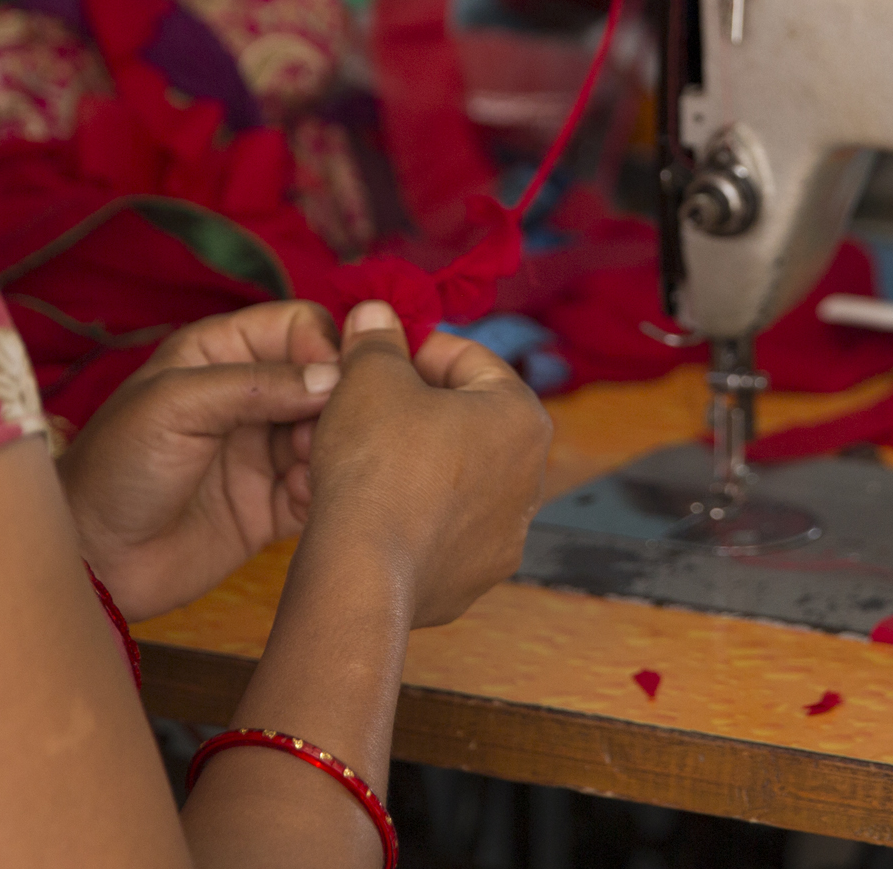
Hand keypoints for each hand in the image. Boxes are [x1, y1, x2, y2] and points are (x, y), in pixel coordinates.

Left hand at [56, 299, 342, 619]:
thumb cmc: (115, 467)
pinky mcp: (272, 505)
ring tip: (306, 466)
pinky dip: (325, 489)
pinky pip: (321, 487)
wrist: (93, 561)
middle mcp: (249, 397)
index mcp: (220, 354)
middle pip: (324, 378)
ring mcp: (263, 451)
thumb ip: (255, 385)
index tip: (335, 381)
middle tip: (324, 431)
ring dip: (331, 446)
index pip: (298, 327)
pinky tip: (301, 497)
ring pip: (329, 432)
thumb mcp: (175, 405)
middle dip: (336, 400)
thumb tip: (333, 377)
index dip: (324, 347)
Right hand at [302, 301, 553, 628]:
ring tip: (361, 459)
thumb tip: (377, 313)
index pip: (470, 360)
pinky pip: (441, 529)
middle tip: (362, 404)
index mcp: (523, 418)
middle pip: (466, 420)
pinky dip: (412, 514)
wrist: (363, 571)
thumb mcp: (370, 377)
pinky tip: (371, 509)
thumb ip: (379, 338)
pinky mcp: (473, 578)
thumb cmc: (377, 463)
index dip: (416, 349)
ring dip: (413, 462)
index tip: (376, 354)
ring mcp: (506, 537)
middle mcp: (532, 480)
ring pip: (453, 478)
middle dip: (414, 407)